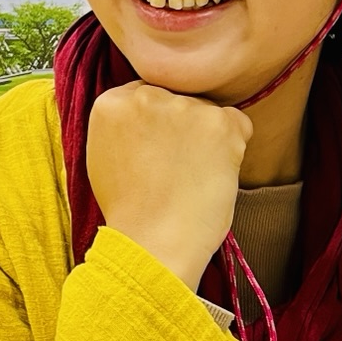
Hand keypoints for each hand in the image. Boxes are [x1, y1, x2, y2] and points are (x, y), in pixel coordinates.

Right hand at [86, 81, 251, 291]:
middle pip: (177, 99)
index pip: (146, 96)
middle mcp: (146, 95)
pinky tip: (213, 173)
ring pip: (207, 111)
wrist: (154, 244)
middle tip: (174, 168)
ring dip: (206, 137)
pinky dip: (234, 146)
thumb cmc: (130, 211)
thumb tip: (148, 110)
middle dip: (181, 126)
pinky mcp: (220, 123)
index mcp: (112, 102)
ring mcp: (185, 107)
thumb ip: (123, 123)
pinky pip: (237, 124)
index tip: (156, 153)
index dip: (156, 127)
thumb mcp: (104, 156)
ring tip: (190, 176)